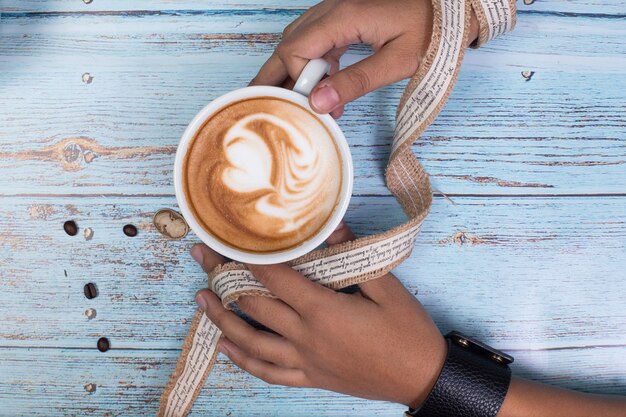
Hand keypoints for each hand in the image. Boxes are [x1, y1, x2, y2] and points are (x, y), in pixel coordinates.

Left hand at [192, 222, 445, 408]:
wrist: (423, 378)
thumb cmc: (408, 332)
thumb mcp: (387, 287)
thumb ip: (355, 255)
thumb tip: (330, 224)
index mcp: (323, 311)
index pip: (274, 278)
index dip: (246, 258)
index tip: (224, 240)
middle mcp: (306, 337)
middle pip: (253, 306)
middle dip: (222, 280)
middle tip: (201, 258)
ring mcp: (306, 361)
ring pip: (252, 343)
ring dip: (222, 320)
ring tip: (201, 301)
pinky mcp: (311, 377)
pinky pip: (269, 372)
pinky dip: (244, 360)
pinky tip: (227, 348)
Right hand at [251, 0, 478, 118]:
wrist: (453, 9)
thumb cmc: (431, 31)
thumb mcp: (397, 61)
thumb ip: (356, 82)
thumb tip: (319, 103)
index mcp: (344, 16)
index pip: (297, 49)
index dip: (297, 81)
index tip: (311, 106)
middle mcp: (334, 7)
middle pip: (290, 41)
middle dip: (276, 73)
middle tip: (260, 100)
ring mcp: (338, 9)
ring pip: (299, 38)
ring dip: (295, 69)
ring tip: (295, 99)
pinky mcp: (346, 16)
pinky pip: (317, 37)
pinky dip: (314, 62)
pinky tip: (323, 83)